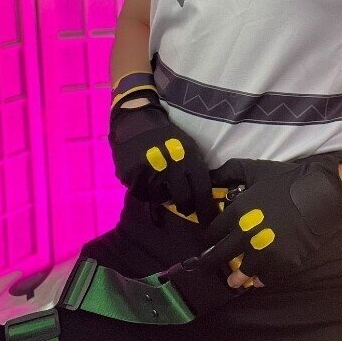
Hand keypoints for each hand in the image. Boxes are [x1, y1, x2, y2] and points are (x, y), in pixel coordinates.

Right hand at [108, 87, 218, 226]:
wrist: (137, 120)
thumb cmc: (166, 135)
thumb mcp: (187, 146)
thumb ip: (195, 168)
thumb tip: (205, 195)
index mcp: (188, 157)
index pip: (202, 188)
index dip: (207, 208)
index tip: (210, 221)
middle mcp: (171, 166)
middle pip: (183, 198)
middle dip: (186, 207)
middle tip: (185, 208)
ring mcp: (150, 171)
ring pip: (160, 198)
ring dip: (161, 194)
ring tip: (158, 180)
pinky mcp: (131, 175)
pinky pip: (141, 193)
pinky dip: (144, 189)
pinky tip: (144, 176)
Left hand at [204, 145, 341, 286]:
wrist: (321, 195)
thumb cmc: (288, 182)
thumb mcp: (256, 171)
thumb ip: (231, 173)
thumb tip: (213, 176)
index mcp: (236, 213)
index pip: (212, 232)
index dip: (209, 238)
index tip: (209, 243)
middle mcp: (245, 236)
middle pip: (219, 256)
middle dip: (210, 264)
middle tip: (206, 268)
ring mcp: (263, 253)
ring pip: (242, 273)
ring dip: (236, 277)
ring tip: (234, 281)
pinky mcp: (282, 265)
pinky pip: (265, 278)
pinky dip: (260, 280)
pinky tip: (258, 280)